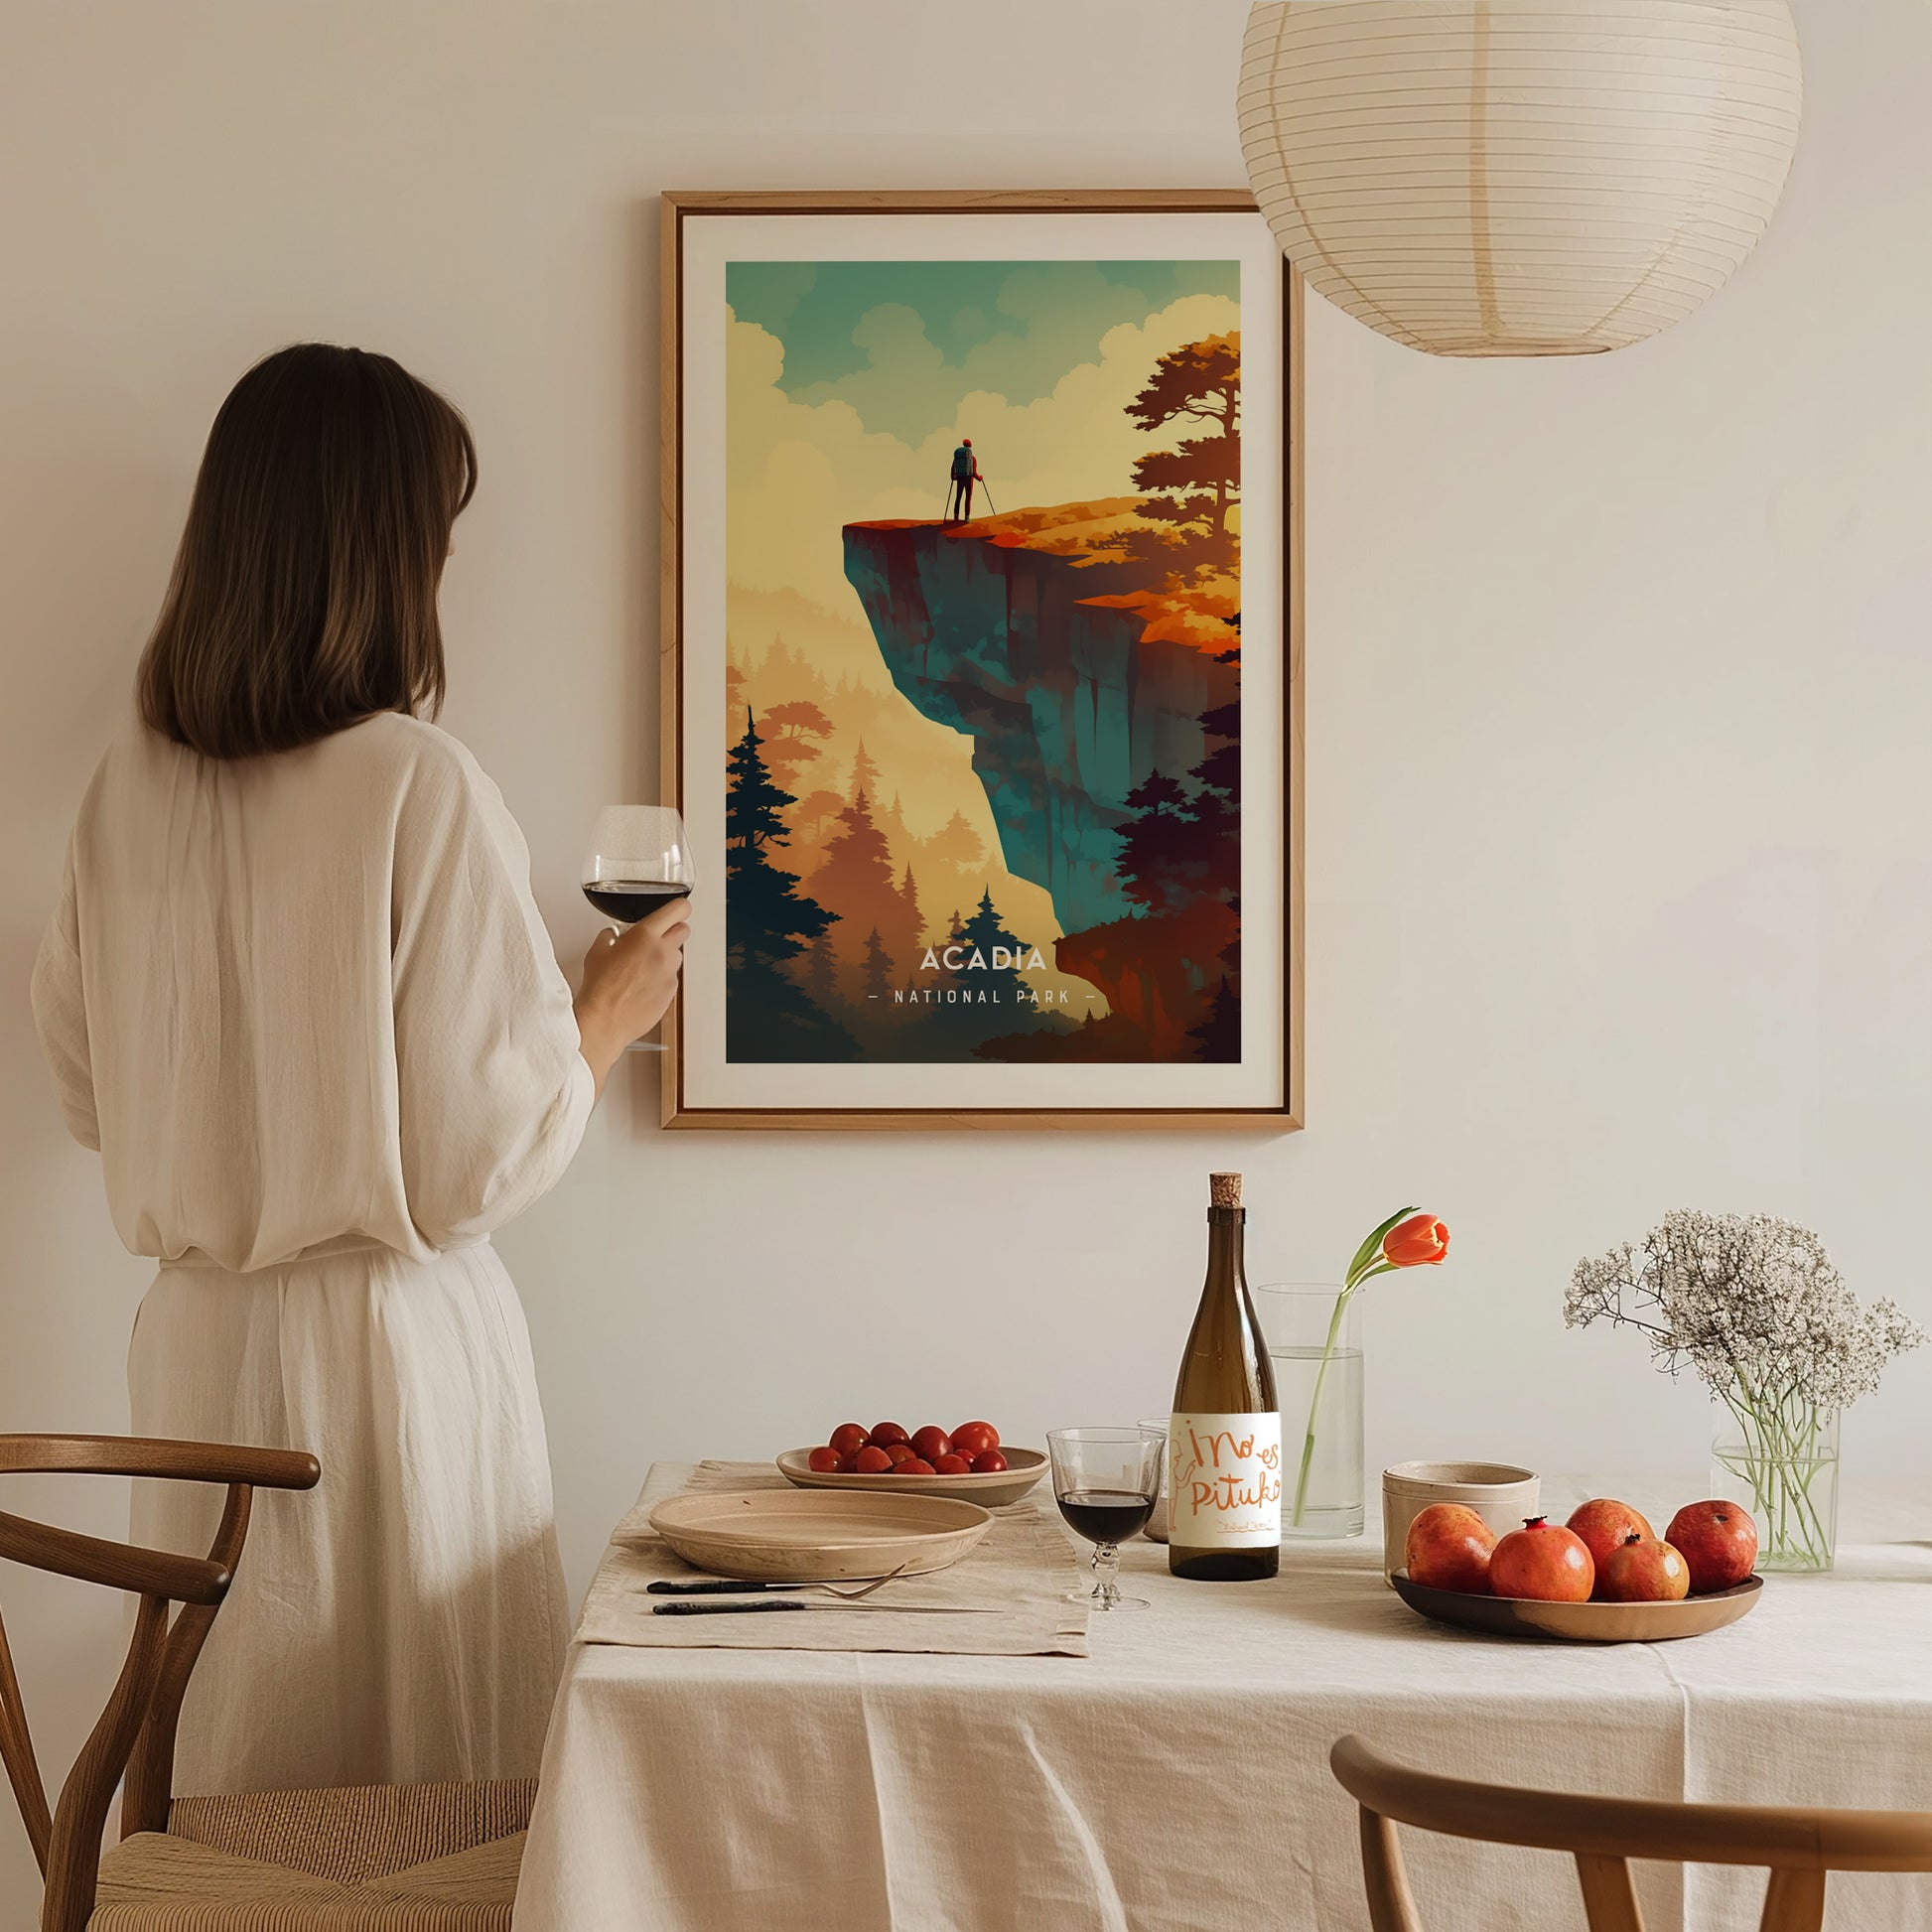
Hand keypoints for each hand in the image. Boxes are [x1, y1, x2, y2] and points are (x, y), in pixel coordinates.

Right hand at [574, 895, 690, 1094]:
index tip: (678, 909)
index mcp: (645, 935)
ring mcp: (669, 973)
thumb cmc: (600, 988)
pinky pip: (672, 978)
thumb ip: (610, 937)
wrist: (605, 1020)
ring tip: (644, 967)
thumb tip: (613, 936)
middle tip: (657, 938)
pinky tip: (643, 986)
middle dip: (672, 930)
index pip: (678, 909)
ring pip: (677, 956)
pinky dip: (662, 978)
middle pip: (683, 930)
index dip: (679, 907)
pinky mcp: (671, 992)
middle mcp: (663, 952)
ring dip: (666, 956)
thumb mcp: (597, 951)